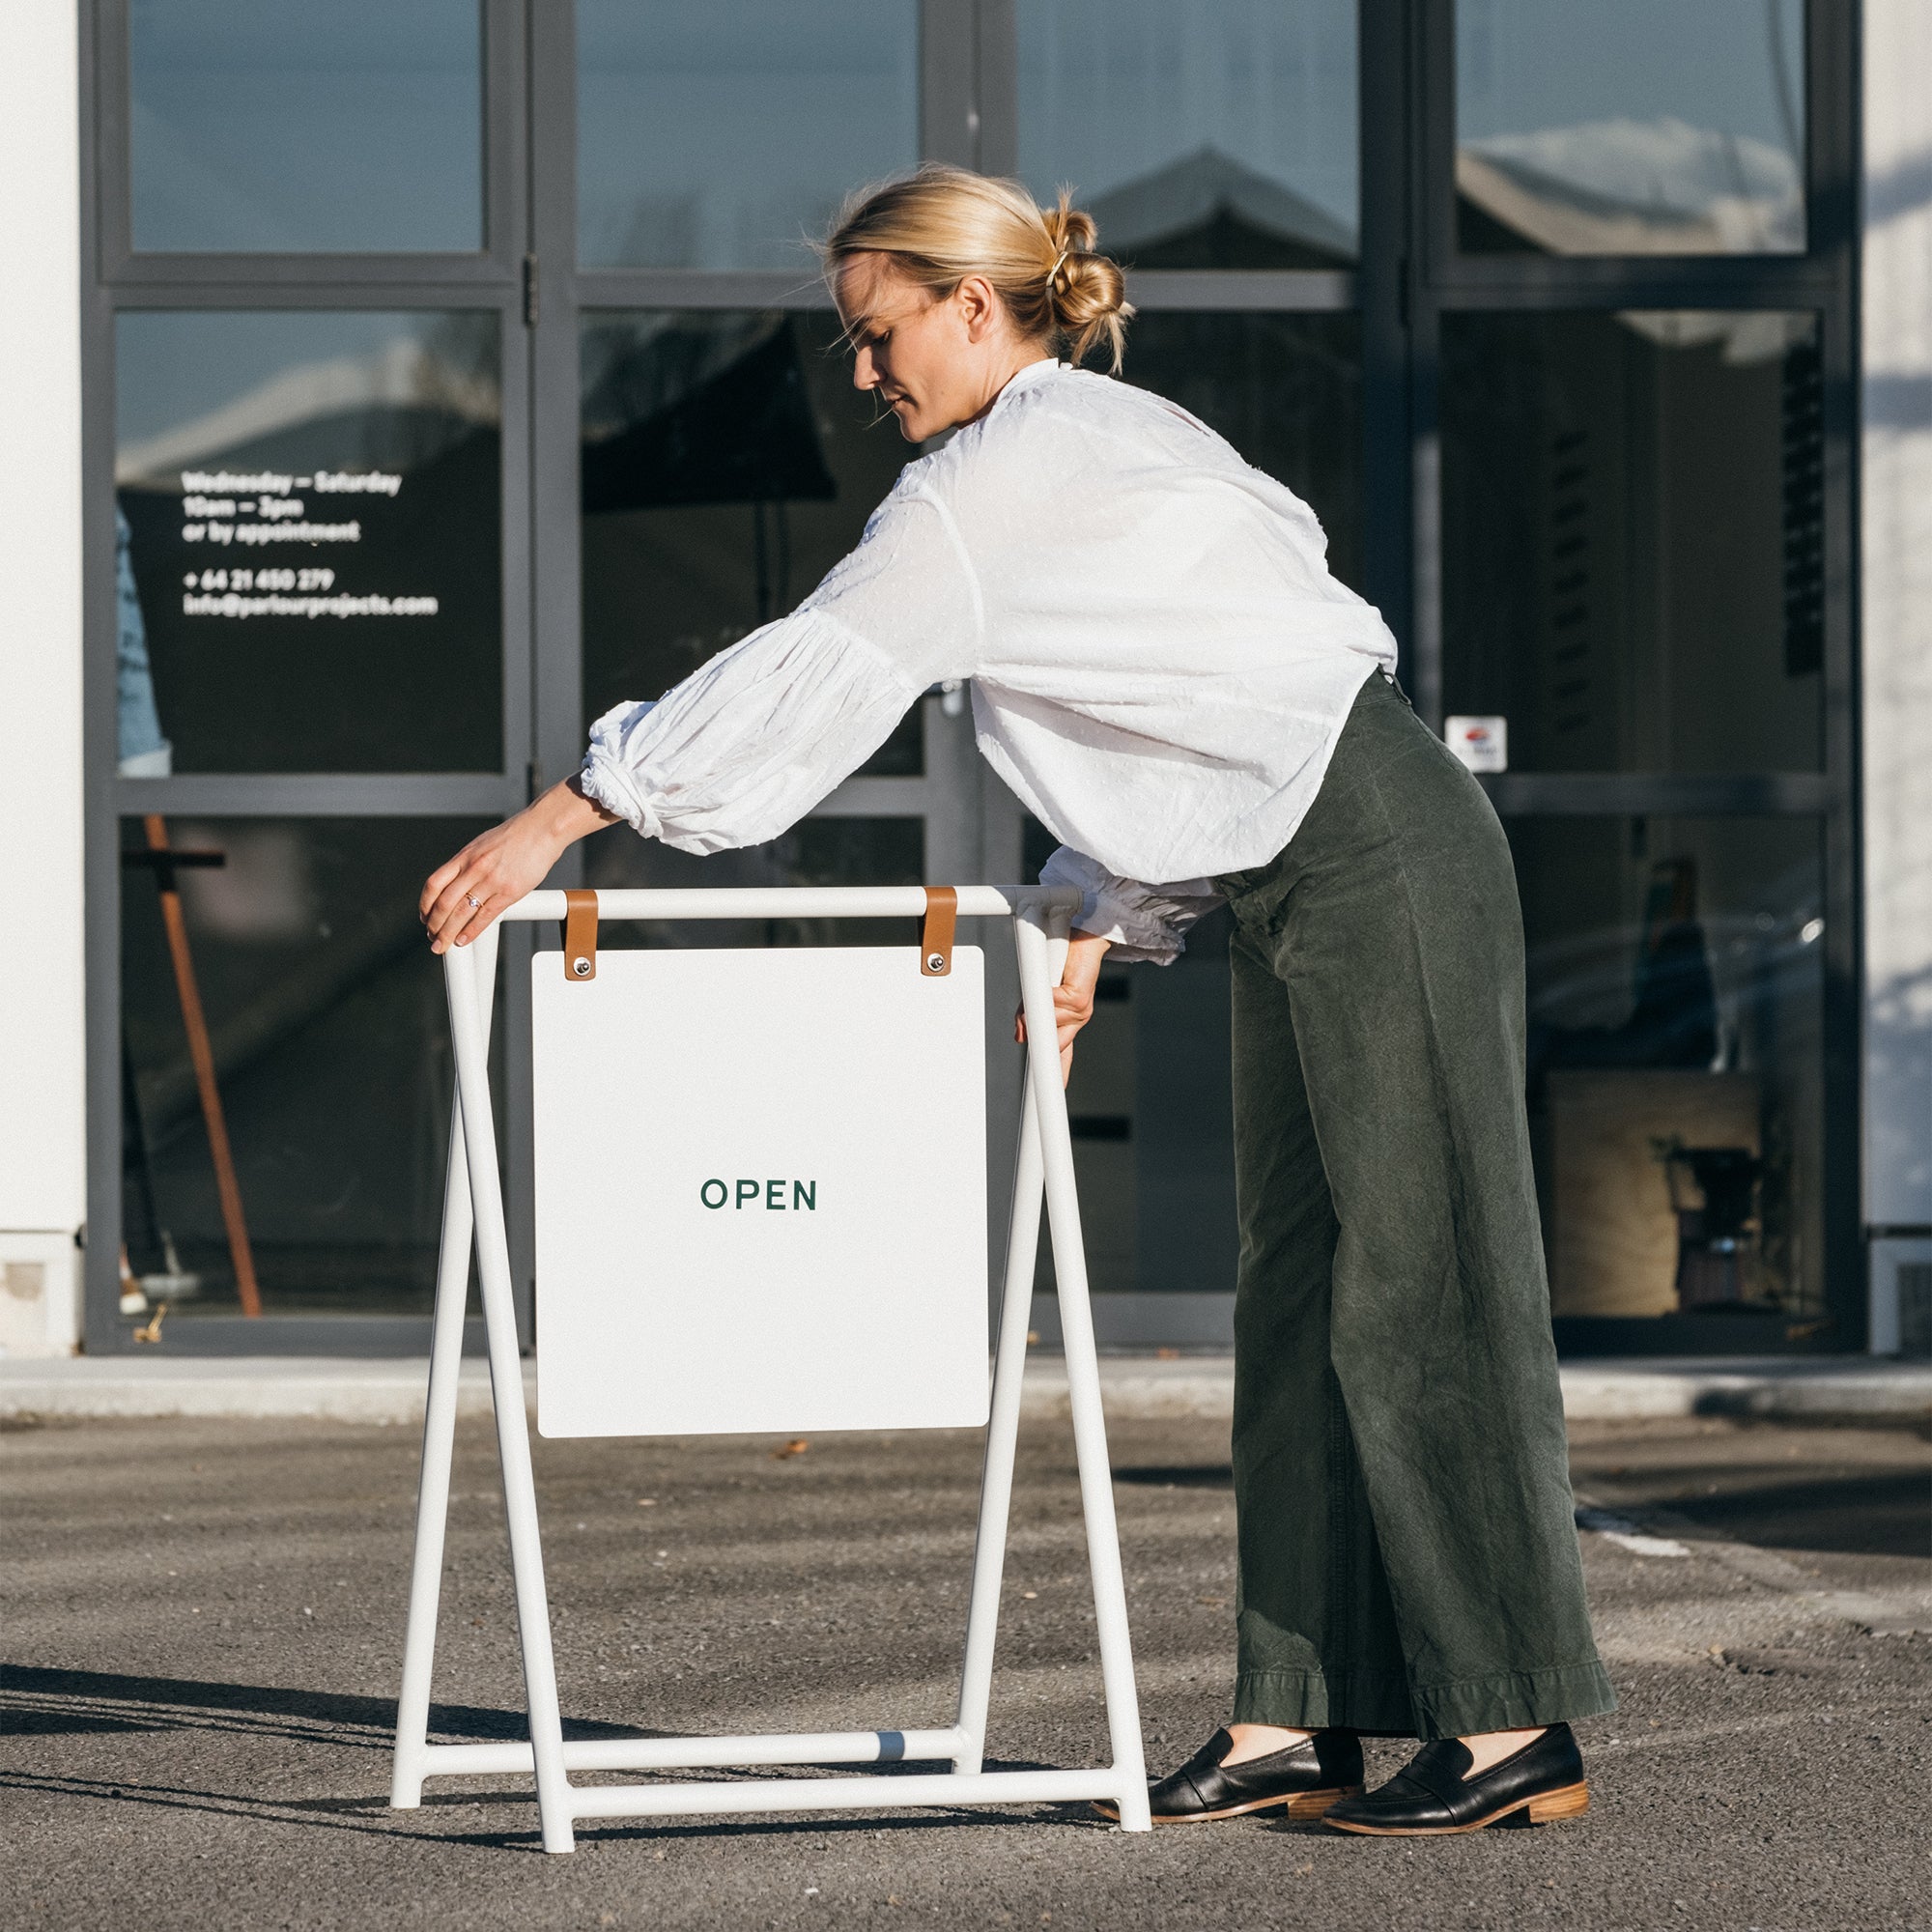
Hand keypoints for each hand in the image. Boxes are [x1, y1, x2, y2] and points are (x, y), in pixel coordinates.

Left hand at [420, 778, 617, 953]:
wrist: (542, 830)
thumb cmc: (516, 837)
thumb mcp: (482, 846)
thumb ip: (468, 865)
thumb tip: (457, 885)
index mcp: (464, 857)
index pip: (433, 885)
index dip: (425, 905)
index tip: (425, 917)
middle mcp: (474, 869)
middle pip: (443, 904)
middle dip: (434, 926)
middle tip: (433, 938)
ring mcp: (491, 881)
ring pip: (460, 913)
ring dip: (448, 933)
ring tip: (443, 944)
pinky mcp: (510, 892)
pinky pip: (485, 916)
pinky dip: (471, 931)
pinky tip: (464, 939)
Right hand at [1016, 929, 1111, 1084]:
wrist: (1085, 938)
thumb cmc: (1064, 959)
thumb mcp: (1041, 993)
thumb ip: (1030, 1017)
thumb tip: (1021, 1036)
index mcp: (1069, 1022)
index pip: (1062, 1057)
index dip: (1058, 1074)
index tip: (1054, 1093)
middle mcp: (1076, 1021)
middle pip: (1051, 1044)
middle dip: (1036, 1033)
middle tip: (1033, 1024)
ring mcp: (1080, 1012)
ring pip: (1048, 1024)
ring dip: (1038, 1005)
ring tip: (1045, 984)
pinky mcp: (1079, 1000)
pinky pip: (1054, 1007)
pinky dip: (1047, 994)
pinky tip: (1053, 981)